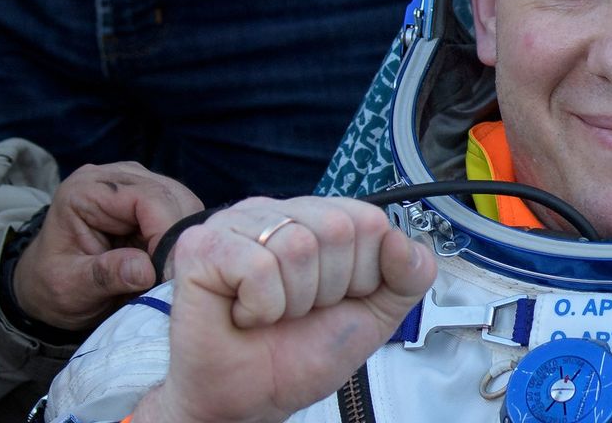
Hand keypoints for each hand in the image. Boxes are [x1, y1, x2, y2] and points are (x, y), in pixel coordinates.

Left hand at [13, 162, 203, 329]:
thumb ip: (104, 275)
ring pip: (186, 203)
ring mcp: (138, 184)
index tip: (169, 274)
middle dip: (179, 239)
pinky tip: (169, 262)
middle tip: (173, 278)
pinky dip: (183, 240)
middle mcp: (115, 177)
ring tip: (168, 273)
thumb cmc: (53, 285)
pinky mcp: (153, 198)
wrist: (47, 286)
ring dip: (183, 240)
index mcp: (86, 190)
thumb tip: (146, 270)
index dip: (166, 234)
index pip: (147, 198)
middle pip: (173, 196)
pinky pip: (185, 213)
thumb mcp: (70, 287)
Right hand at [131, 196, 435, 422]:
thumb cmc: (300, 353)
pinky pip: (258, 267)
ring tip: (272, 314)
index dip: (362, 273)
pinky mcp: (201, 247)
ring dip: (293, 301)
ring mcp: (236, 223)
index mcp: (317, 218)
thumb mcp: (376, 313)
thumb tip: (401, 240)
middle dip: (330, 288)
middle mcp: (277, 211)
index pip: (369, 220)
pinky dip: (261, 307)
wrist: (251, 400)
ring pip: (298, 247)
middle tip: (299, 310)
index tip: (335, 299)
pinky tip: (244, 315)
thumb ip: (409, 275)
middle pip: (338, 228)